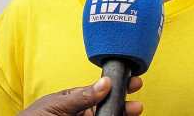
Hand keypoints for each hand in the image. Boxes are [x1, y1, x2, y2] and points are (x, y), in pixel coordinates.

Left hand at [19, 76, 142, 115]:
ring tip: (133, 111)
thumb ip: (81, 96)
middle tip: (137, 103)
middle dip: (123, 103)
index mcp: (74, 100)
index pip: (100, 91)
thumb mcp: (56, 105)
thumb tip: (104, 82)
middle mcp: (81, 113)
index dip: (116, 85)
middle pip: (108, 107)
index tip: (132, 81)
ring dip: (121, 114)